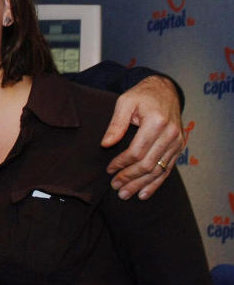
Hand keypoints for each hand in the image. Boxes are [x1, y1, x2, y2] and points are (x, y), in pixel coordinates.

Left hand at [101, 75, 182, 200]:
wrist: (165, 90)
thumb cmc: (142, 96)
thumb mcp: (125, 102)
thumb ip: (116, 124)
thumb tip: (105, 144)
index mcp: (156, 122)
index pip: (137, 151)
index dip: (121, 163)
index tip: (109, 170)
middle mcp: (170, 134)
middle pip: (148, 164)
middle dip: (130, 178)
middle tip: (115, 187)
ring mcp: (177, 142)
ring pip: (158, 170)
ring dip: (141, 184)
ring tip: (125, 194)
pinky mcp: (179, 147)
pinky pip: (168, 169)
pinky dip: (155, 183)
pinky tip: (144, 193)